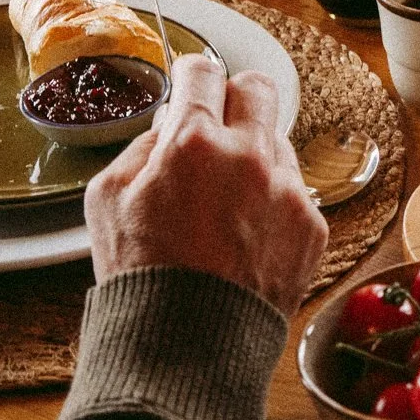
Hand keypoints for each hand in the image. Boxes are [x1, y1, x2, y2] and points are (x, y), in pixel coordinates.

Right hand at [85, 55, 326, 312]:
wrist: (187, 348)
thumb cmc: (140, 275)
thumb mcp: (106, 199)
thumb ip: (143, 146)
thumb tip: (172, 123)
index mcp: (192, 143)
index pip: (203, 72)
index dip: (191, 76)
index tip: (190, 85)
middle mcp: (249, 157)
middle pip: (258, 88)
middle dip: (235, 97)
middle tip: (217, 124)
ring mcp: (287, 191)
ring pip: (278, 144)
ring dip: (253, 159)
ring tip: (224, 206)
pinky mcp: (312, 226)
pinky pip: (294, 193)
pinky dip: (272, 204)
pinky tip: (245, 238)